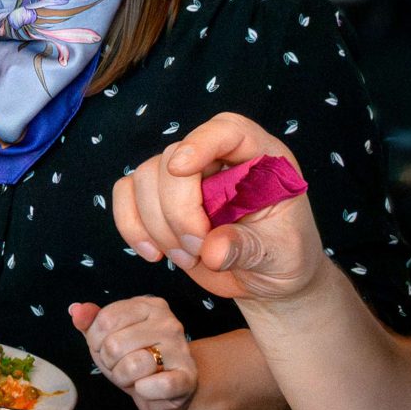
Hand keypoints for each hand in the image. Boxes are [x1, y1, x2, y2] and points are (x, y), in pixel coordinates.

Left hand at [70, 297, 198, 409]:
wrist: (169, 391)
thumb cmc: (136, 360)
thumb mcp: (108, 338)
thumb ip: (91, 323)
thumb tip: (76, 311)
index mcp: (148, 306)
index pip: (105, 319)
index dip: (96, 341)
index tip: (107, 349)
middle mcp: (168, 323)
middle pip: (114, 344)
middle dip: (110, 363)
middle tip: (123, 367)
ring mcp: (180, 349)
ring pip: (132, 365)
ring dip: (125, 378)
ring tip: (136, 377)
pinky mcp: (187, 377)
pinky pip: (155, 384)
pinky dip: (144, 391)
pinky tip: (148, 388)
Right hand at [111, 113, 326, 303]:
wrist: (267, 279)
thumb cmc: (285, 257)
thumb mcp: (280, 254)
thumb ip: (248, 248)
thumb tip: (212, 251)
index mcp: (260, 158)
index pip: (227, 130)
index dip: (200, 142)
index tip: (182, 170)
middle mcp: (219, 160)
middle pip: (172, 159)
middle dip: (177, 211)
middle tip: (198, 249)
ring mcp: (185, 179)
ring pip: (144, 178)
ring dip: (156, 225)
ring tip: (188, 258)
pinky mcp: (158, 200)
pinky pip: (126, 196)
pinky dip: (131, 226)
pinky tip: (154, 254)